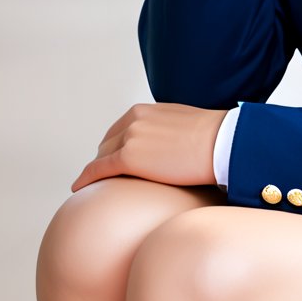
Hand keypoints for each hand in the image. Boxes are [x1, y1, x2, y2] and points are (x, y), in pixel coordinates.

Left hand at [70, 102, 226, 192]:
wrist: (223, 143)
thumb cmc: (214, 139)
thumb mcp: (184, 125)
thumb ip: (169, 131)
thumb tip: (174, 147)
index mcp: (144, 111)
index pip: (119, 130)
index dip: (113, 147)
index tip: (112, 159)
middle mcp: (133, 121)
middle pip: (107, 143)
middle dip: (104, 159)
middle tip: (105, 177)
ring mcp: (129, 139)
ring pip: (102, 157)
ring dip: (97, 171)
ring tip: (93, 185)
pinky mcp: (129, 159)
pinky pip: (99, 170)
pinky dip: (86, 178)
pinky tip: (78, 188)